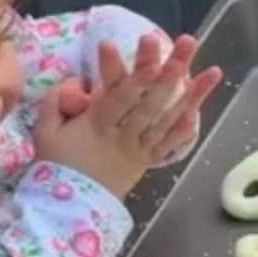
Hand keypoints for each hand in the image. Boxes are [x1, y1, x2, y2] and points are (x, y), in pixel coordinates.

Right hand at [34, 32, 220, 199]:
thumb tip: (76, 81)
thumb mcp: (46, 131)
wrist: (71, 207)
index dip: (138, 78)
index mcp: (96, 126)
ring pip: (167, 120)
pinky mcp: (148, 160)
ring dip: (191, 95)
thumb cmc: (58, 164)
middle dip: (170, 74)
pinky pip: (170, 144)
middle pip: (150, 103)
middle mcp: (123, 136)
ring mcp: (139, 149)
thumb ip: (56, 101)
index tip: (153, 59)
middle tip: (187, 49)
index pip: (121, 98)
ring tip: (211, 73)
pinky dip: (185, 127)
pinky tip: (200, 109)